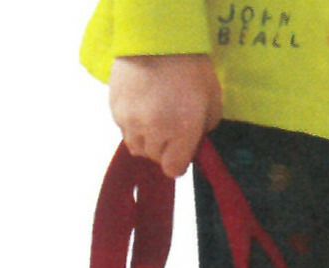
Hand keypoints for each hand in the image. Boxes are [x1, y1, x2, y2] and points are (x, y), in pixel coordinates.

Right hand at [109, 54, 222, 177]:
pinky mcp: (115, 108)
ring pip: (136, 147)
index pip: (173, 169)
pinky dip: (133, 125)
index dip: (179, 162)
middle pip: (154, 158)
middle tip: (171, 127)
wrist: (159, 37)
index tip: (182, 150)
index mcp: (181, 131)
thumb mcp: (212, 104)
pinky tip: (142, 107)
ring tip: (155, 119)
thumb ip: (203, 133)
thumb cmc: (192, 69)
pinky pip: (124, 129)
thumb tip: (192, 147)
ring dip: (146, 140)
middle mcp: (154, 131)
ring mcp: (131, 121)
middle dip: (164, 148)